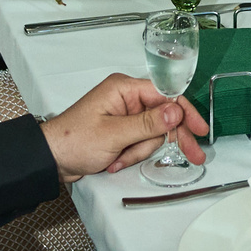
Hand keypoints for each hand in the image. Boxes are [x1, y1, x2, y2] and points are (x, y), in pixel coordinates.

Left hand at [38, 74, 209, 182]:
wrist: (51, 160)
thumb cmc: (73, 141)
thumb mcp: (114, 134)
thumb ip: (147, 124)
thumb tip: (175, 112)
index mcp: (123, 89)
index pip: (165, 95)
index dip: (184, 113)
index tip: (199, 129)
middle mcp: (125, 98)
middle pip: (162, 116)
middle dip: (168, 138)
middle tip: (193, 154)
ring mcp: (123, 116)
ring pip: (151, 134)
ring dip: (138, 151)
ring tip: (118, 159)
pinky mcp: (121, 131)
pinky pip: (139, 143)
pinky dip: (130, 155)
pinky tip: (114, 161)